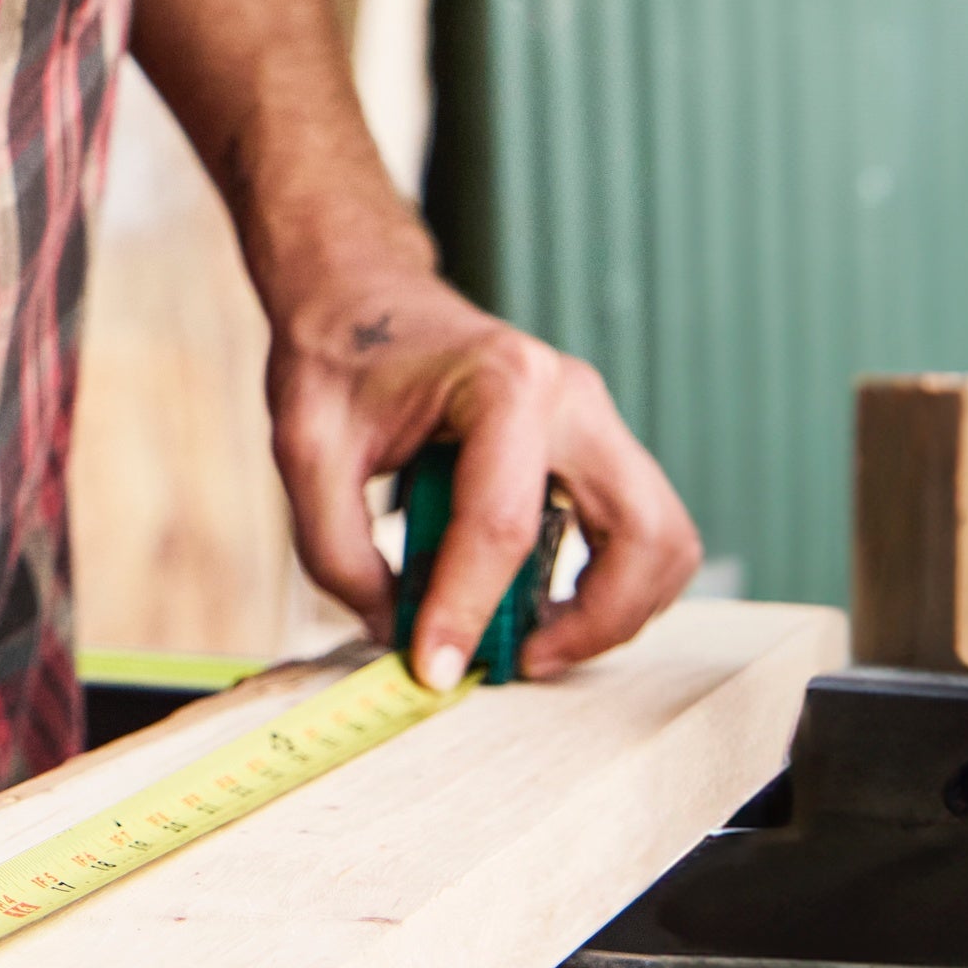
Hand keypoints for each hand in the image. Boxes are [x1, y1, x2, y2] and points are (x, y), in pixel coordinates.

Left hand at [266, 268, 702, 686]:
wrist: (361, 297)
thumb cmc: (336, 358)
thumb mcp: (305, 449)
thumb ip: (338, 551)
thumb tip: (395, 635)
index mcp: (503, 382)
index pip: (502, 525)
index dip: (468, 611)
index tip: (433, 670)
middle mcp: (572, 398)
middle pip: (642, 536)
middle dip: (591, 622)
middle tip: (513, 661)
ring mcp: (595, 421)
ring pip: (663, 541)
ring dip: (611, 611)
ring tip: (524, 639)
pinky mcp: (595, 449)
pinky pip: (638, 533)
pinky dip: (606, 586)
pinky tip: (531, 604)